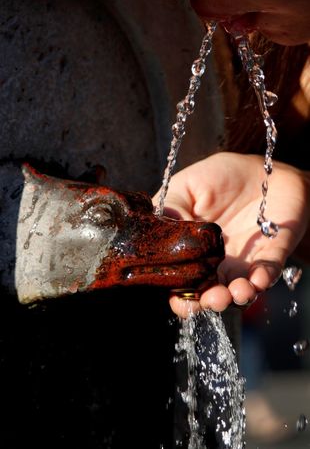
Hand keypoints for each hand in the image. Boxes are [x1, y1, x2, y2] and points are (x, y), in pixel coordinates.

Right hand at [153, 152, 309, 317]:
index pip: (179, 282)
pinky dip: (262, 280)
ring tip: (237, 292)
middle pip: (208, 294)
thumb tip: (162, 235)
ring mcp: (242, 261)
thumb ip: (171, 210)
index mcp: (189, 251)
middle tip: (212, 298)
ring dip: (237, 297)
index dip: (178, 295)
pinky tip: (258, 279)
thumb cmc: (217, 177)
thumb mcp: (185, 186)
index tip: (179, 296)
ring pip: (238, 290)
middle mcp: (214, 263)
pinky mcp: (270, 255)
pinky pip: (268, 273)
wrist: (258, 169)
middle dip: (210, 302)